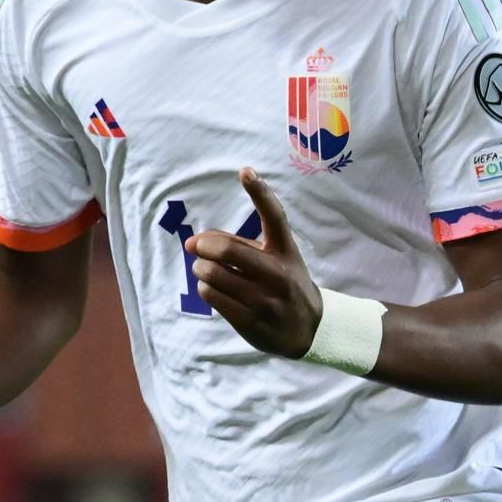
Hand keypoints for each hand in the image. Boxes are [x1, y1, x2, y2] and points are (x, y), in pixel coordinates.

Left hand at [184, 168, 322, 358]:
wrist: (307, 330)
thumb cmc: (283, 284)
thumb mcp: (274, 259)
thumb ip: (239, 244)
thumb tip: (197, 241)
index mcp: (285, 251)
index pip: (274, 217)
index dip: (260, 193)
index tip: (245, 172)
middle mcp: (278, 274)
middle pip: (227, 250)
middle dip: (202, 246)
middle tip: (194, 246)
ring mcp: (264, 300)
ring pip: (212, 274)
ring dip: (200, 268)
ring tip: (203, 269)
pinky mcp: (250, 321)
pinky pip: (212, 296)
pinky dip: (204, 287)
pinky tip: (211, 288)